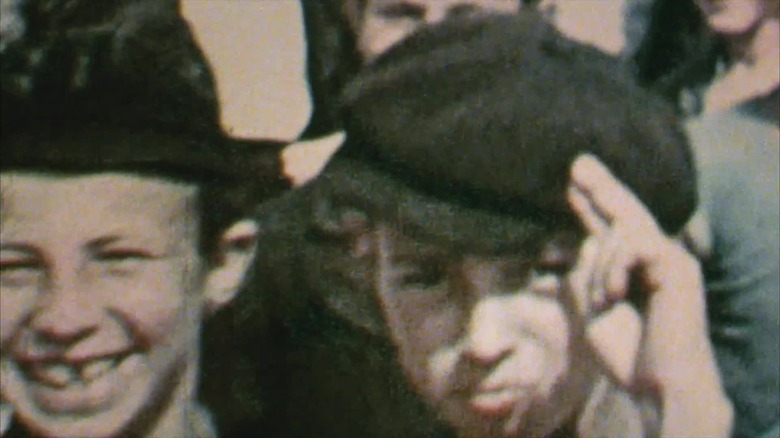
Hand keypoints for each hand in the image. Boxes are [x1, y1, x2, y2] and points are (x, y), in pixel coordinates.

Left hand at [566, 154, 731, 437]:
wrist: (656, 384)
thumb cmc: (626, 350)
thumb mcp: (591, 305)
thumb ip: (586, 269)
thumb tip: (586, 238)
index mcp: (631, 267)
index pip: (609, 226)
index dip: (590, 203)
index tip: (572, 181)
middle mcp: (654, 257)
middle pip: (624, 211)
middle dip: (600, 186)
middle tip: (578, 162)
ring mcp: (669, 259)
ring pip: (621, 232)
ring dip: (602, 268)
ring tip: (606, 302)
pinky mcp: (679, 267)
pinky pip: (635, 246)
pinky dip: (617, 269)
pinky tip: (615, 295)